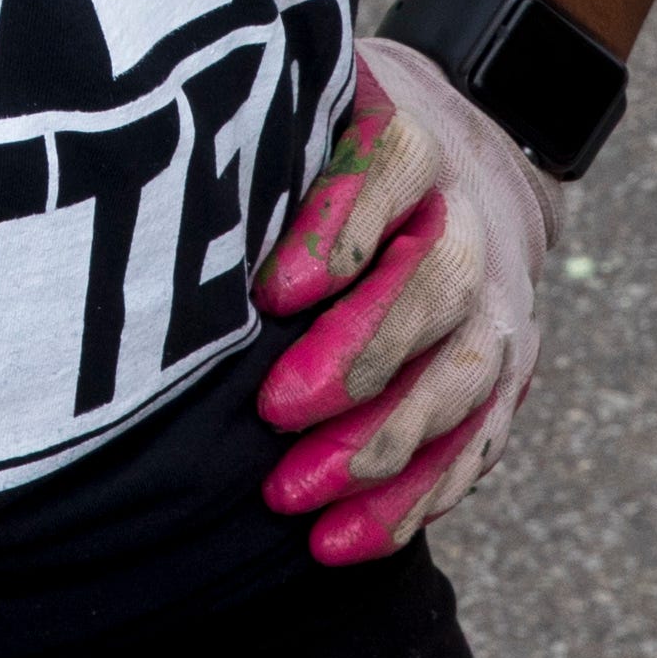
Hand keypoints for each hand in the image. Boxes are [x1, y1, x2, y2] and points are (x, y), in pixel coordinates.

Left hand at [250, 32, 553, 565]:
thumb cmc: (342, 145)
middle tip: (272, 410)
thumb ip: (252, 147)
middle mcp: (473, 225)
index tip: (272, 290)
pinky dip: (410, 501)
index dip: (339, 227)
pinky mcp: (506, 375)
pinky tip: (341, 542)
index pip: (393, 171)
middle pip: (436, 287)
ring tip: (291, 498)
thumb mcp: (308, 115)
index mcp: (417, 145)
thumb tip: (150, 190)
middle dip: (357, 358)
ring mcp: (500, 307)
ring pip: (460, 381)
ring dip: (380, 448)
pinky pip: (472, 446)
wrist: (475, 162)